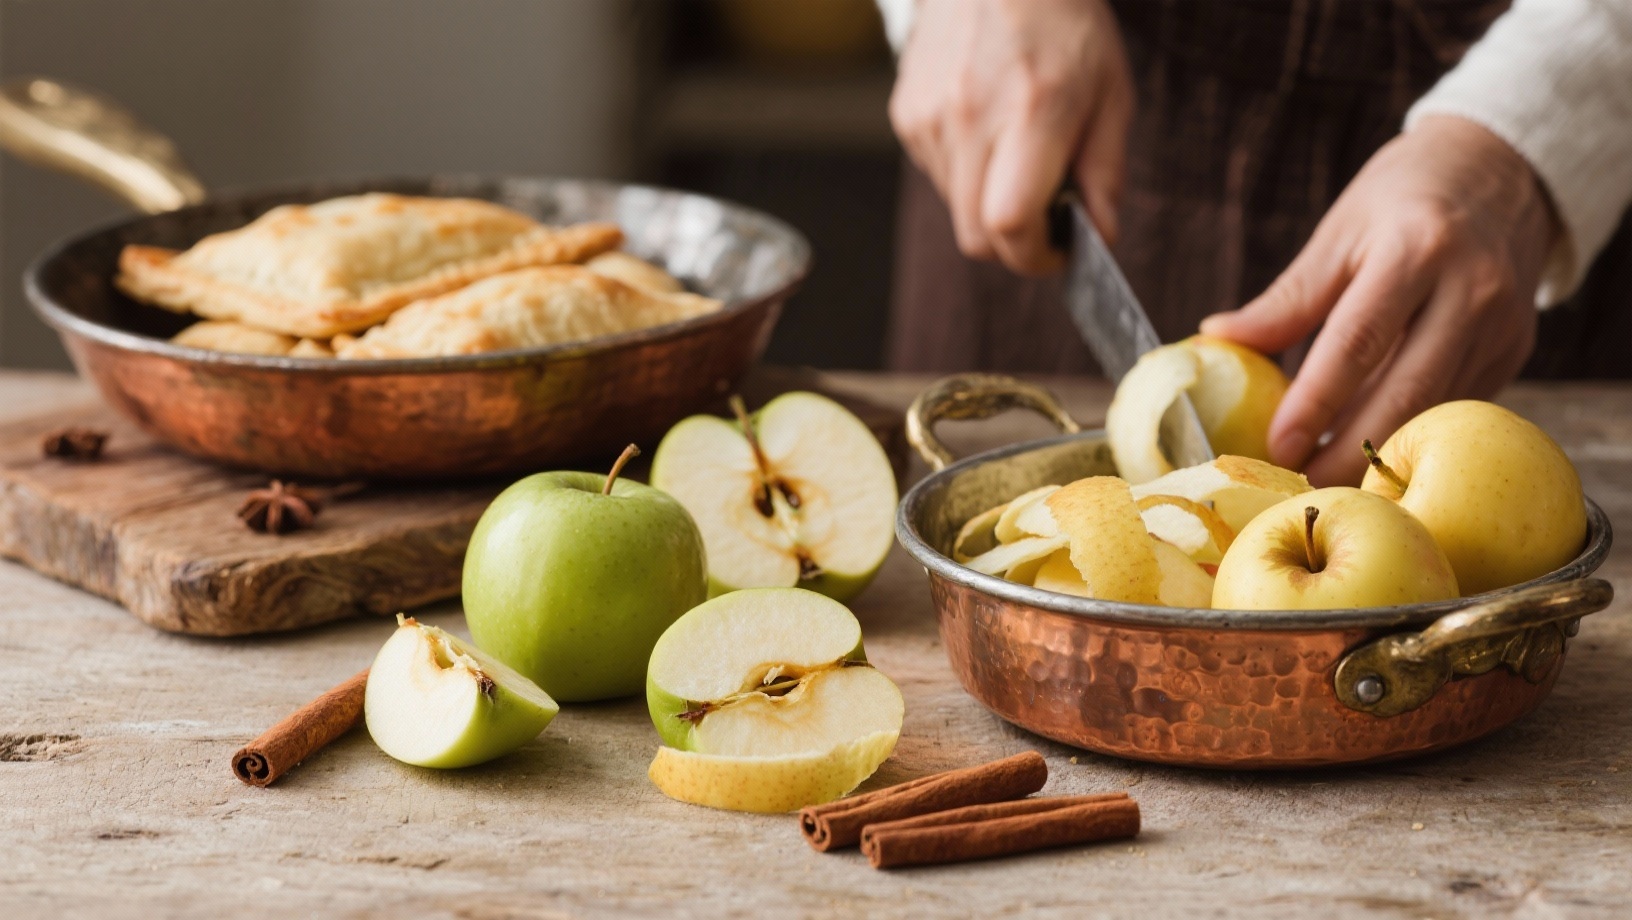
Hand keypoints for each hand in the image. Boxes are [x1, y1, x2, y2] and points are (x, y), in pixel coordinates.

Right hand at [889, 0, 1132, 273]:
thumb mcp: (1111, 90)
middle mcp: (971, 116)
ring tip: (1018, 153)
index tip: (1060, 251)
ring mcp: (930, 117)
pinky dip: (967, 172)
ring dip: (989, 202)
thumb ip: (1106, 171)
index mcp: (1032, 109)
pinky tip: (988, 128)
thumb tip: (1098, 236)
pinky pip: (939, 175)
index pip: (1010, 223)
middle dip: (1013, 244)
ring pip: (956, 208)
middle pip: (975, 235)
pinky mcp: (906, 114)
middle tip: (1046, 221)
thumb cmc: (1063, 23)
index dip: (1035, 255)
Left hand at [1200, 115, 1558, 485]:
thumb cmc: (1404, 198)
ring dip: (1378, 452)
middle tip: (1299, 487)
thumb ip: (1287, 299)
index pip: (1357, 341)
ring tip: (1323, 478)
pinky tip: (1368, 449)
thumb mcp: (1340, 234)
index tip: (1276, 446)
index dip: (1315, 401)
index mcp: (1416, 249)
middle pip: (1405, 391)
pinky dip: (1408, 433)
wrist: (1501, 172)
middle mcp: (1471, 290)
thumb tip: (1218, 339)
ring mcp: (1502, 325)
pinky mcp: (1515, 350)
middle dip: (1349, 451)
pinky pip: (1454, 406)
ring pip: (1434, 410)